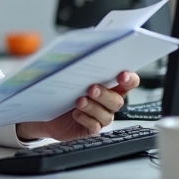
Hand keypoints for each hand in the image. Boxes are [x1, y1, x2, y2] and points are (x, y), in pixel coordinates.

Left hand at [16, 71, 140, 140]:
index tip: (122, 75)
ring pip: (106, 114)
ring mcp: (101, 115)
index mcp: (110, 85)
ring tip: (79, 101)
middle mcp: (108, 101)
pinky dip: (86, 119)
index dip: (129, 79)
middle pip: (117, 100)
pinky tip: (76, 114)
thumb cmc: (63, 88)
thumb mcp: (70, 73)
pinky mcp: (91, 128)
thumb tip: (74, 50)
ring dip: (93, 107)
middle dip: (105, 94)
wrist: (49, 109)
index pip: (129, 82)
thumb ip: (78, 63)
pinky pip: (94, 126)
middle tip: (92, 88)